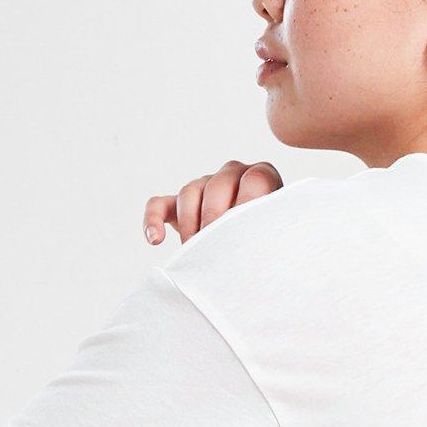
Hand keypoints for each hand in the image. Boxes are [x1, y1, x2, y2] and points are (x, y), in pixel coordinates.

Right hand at [142, 160, 283, 245]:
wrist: (247, 243)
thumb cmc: (264, 239)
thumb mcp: (273, 231)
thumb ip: (268, 229)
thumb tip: (256, 246)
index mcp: (261, 176)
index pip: (255, 179)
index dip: (248, 204)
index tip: (243, 233)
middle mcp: (231, 174)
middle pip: (218, 185)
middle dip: (214, 219)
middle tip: (216, 248)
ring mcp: (202, 185)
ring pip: (189, 193)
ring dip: (189, 225)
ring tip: (195, 252)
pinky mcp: (176, 202)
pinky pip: (158, 204)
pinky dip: (153, 220)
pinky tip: (155, 239)